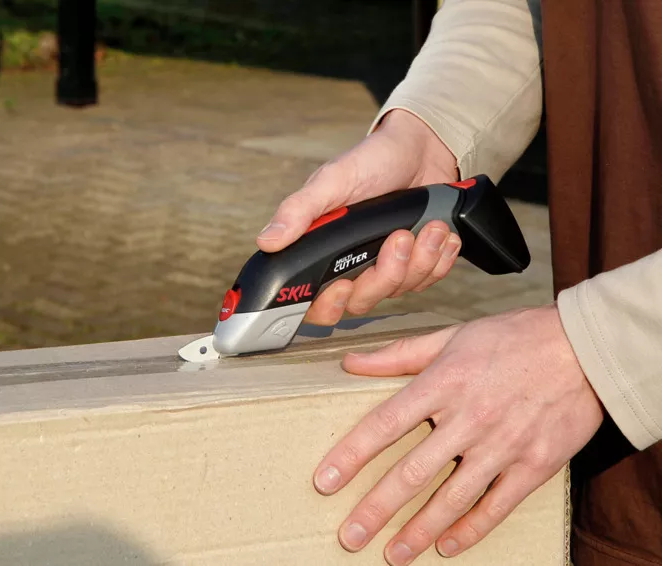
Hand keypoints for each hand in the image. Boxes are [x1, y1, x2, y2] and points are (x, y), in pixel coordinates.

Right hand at [257, 110, 459, 325]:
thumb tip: (266, 241)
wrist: (423, 148)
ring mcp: (385, 268)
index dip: (326, 305)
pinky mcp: (416, 266)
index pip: (314, 301)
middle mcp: (351, 265)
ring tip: (429, 226)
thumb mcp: (333, 180)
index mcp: (323, 251)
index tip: (342, 286)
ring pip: (399, 291)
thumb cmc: (373, 160)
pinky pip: (429, 280)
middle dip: (386, 274)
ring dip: (420, 260)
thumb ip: (300, 212)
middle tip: (399, 238)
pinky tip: (442, 234)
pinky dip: (439, 259)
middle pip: (360, 302)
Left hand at [312, 304, 603, 564]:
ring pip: (452, 498)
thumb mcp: (451, 336)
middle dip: (377, 507)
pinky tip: (446, 547)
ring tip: (393, 553)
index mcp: (443, 383)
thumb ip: (398, 354)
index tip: (325, 481)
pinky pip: (496, 506)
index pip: (385, 424)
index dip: (351, 455)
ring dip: (419, 530)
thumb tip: (350, 362)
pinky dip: (470, 530)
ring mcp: (503, 446)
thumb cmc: (514, 337)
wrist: (585, 347)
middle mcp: (469, 419)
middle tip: (351, 534)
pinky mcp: (534, 465)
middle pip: (413, 472)